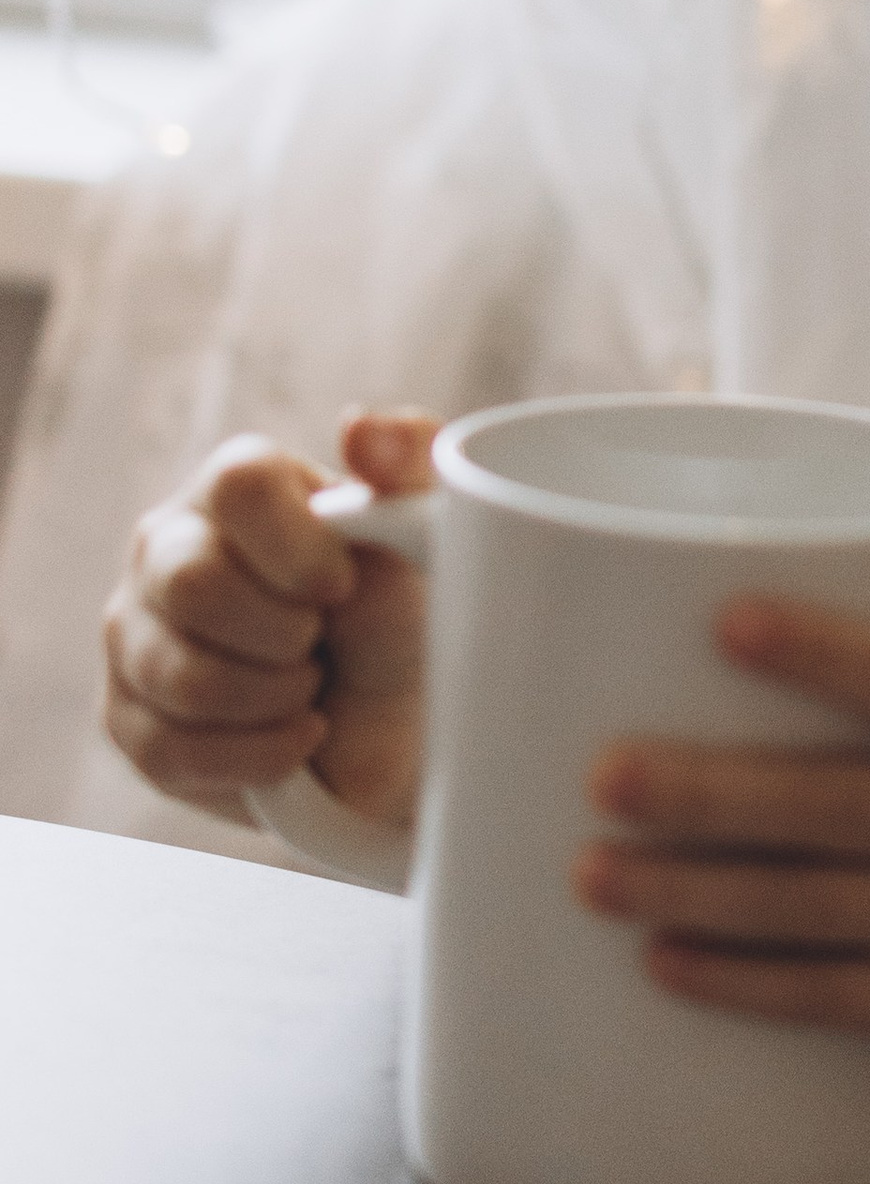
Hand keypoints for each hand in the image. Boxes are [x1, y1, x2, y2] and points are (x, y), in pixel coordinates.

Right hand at [101, 410, 435, 826]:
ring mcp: (134, 635)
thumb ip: (410, 463)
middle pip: (193, 583)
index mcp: (236, 487)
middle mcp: (166, 548)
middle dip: (284, 633)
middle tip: (323, 645)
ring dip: (276, 698)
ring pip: (181, 675)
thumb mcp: (425, 538)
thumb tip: (359, 427)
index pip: (239, 485)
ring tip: (311, 688)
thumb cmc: (401, 616)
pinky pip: (174, 748)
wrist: (396, 730)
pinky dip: (258, 756)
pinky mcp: (129, 720)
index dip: (300, 547)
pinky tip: (295, 738)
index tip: (343, 588)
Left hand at [578, 485, 869, 1091]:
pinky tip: (658, 962)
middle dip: (710, 793)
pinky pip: (834, 1000)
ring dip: (693, 892)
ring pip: (815, 910)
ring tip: (586, 871)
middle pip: (840, 806)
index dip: (829, 651)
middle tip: (600, 771)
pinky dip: (743, 986)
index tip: (725, 618)